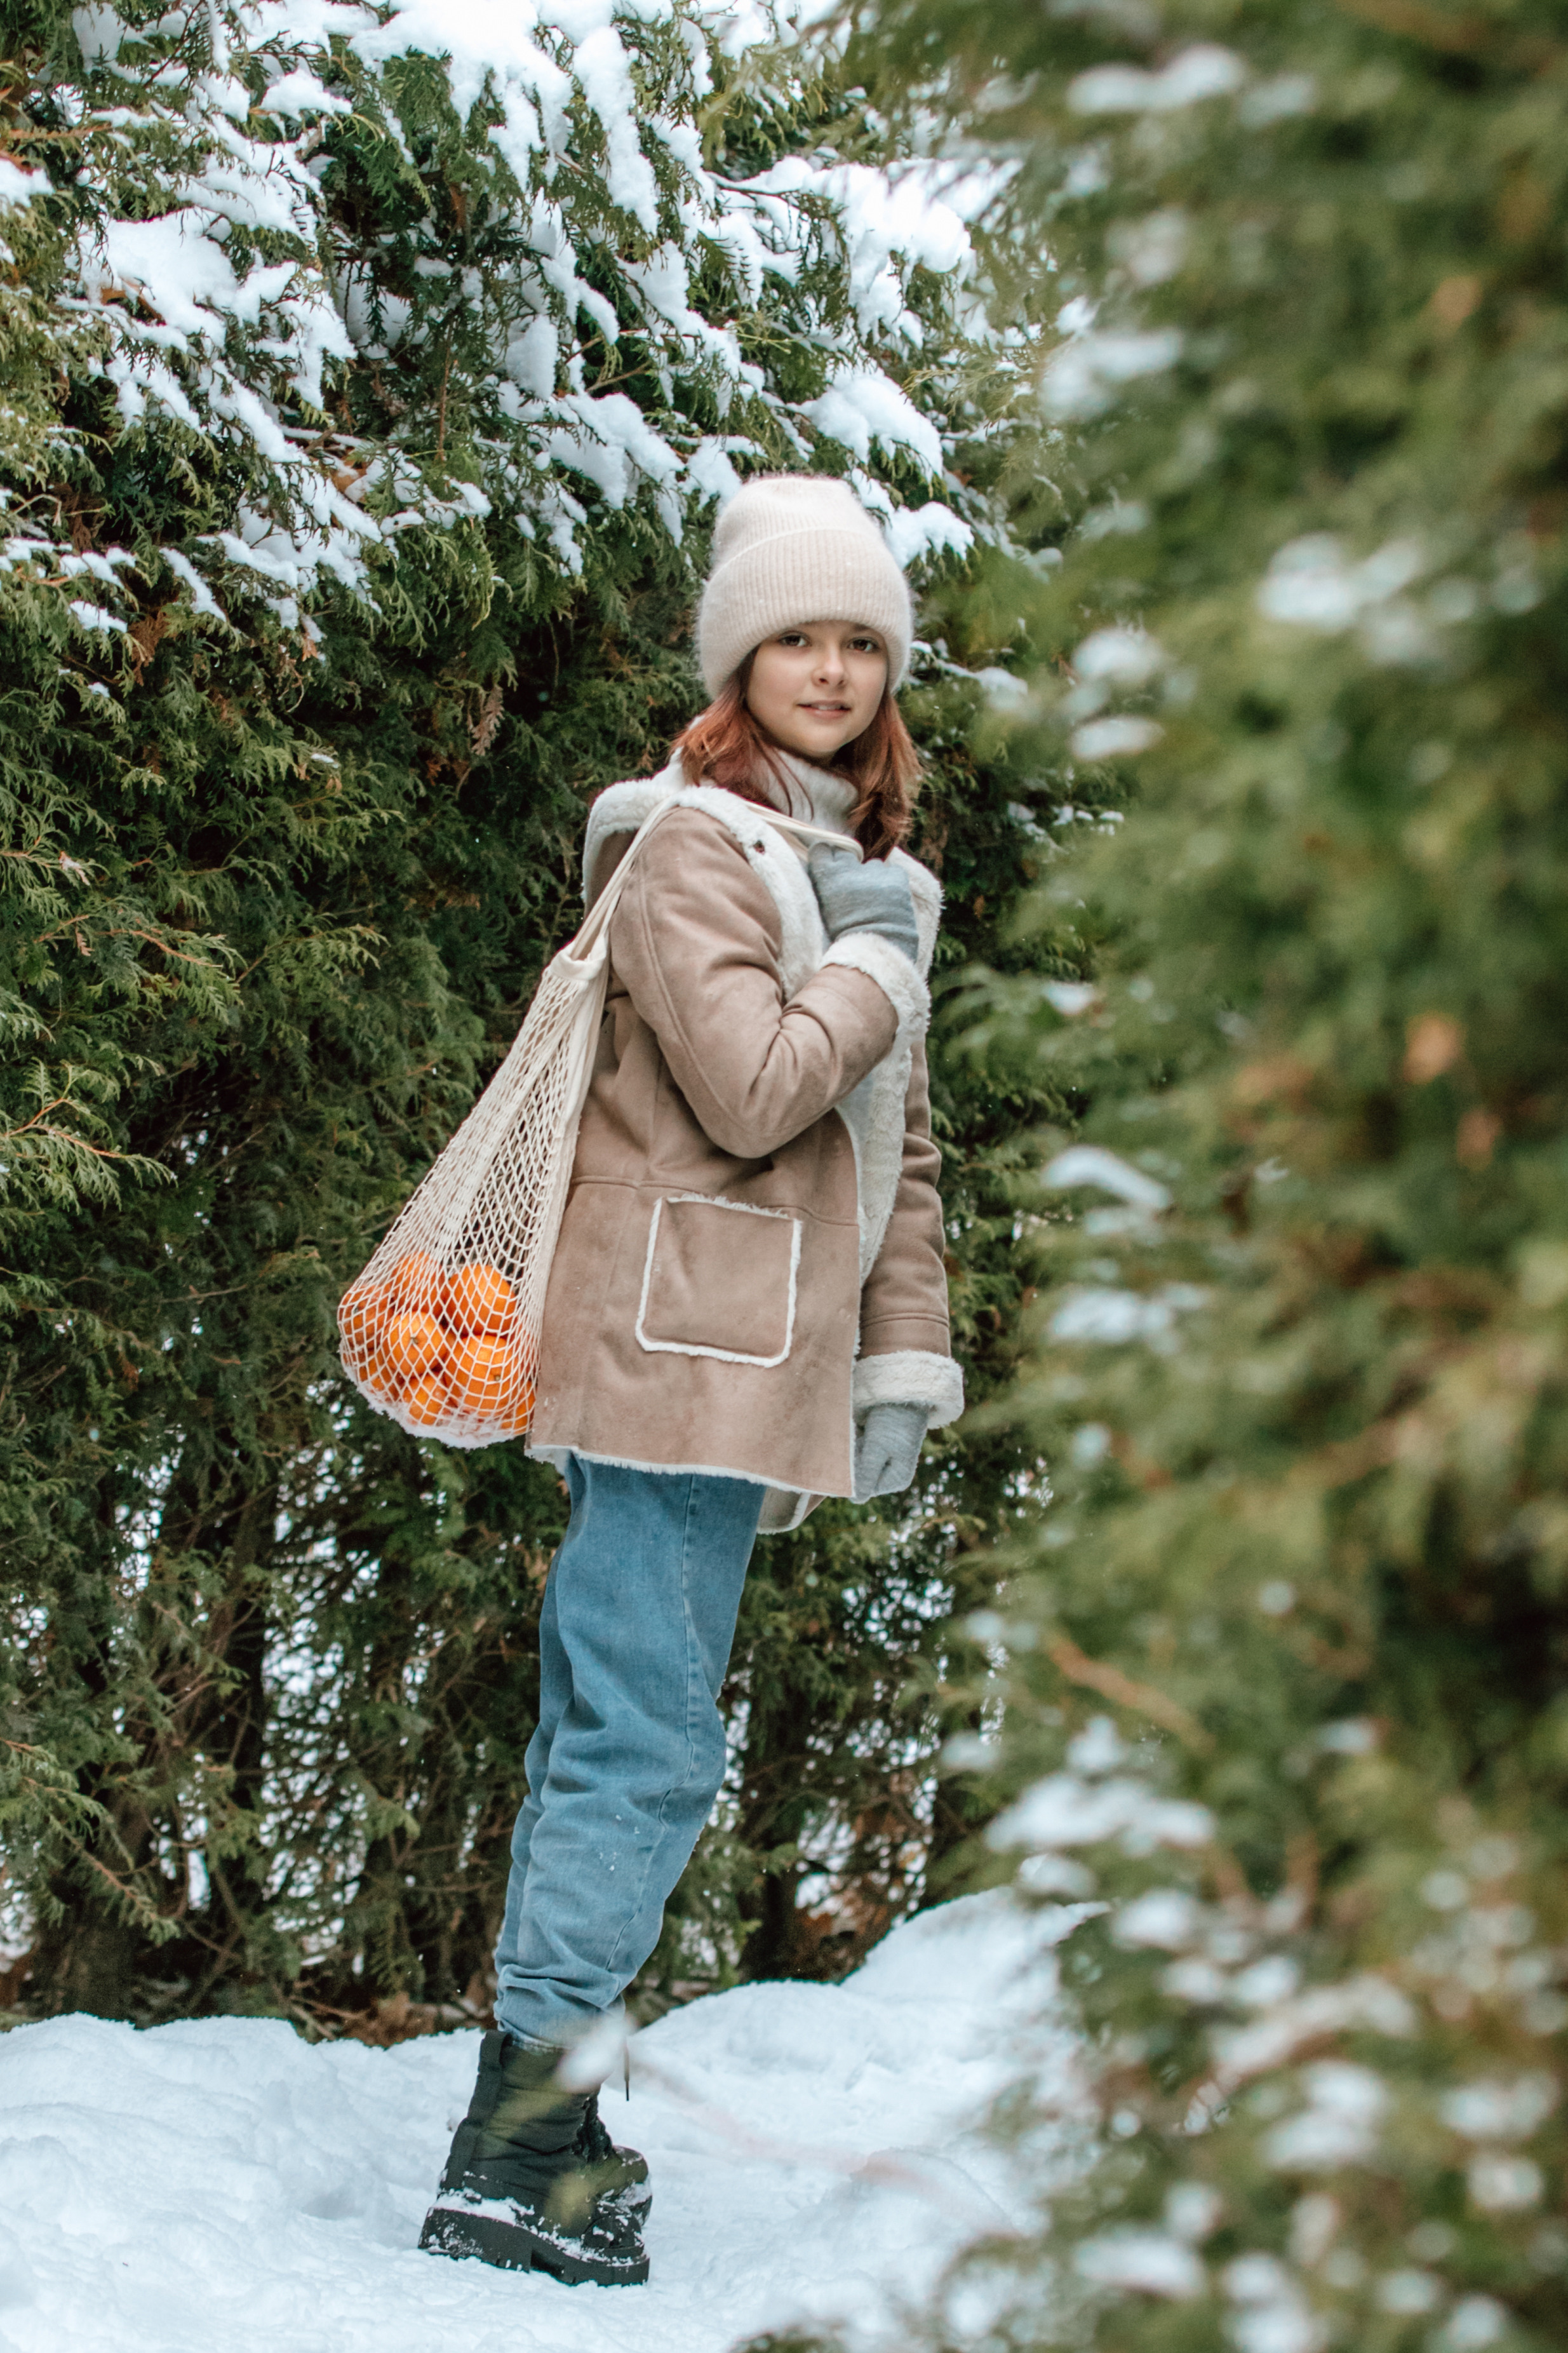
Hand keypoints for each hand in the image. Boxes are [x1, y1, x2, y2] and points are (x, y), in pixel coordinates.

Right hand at [807, 844, 919, 964]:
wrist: (876, 949)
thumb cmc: (845, 937)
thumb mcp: (825, 912)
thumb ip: (825, 890)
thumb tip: (826, 880)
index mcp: (827, 877)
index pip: (821, 850)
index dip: (825, 858)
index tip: (828, 866)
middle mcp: (850, 868)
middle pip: (847, 856)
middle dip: (848, 868)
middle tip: (852, 889)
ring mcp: (875, 871)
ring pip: (872, 866)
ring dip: (871, 877)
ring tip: (874, 899)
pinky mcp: (897, 877)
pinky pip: (893, 872)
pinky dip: (891, 881)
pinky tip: (890, 898)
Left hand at [852, 1400, 926, 1501]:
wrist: (905, 1393)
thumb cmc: (893, 1421)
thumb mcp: (877, 1448)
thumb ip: (866, 1474)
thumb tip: (855, 1501)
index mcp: (897, 1479)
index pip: (864, 1487)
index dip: (854, 1473)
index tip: (853, 1452)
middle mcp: (893, 1474)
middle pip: (862, 1476)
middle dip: (854, 1461)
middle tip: (857, 1439)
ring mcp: (887, 1461)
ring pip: (860, 1463)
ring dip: (854, 1450)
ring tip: (860, 1433)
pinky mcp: (881, 1448)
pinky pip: (863, 1452)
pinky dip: (857, 1443)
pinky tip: (860, 1431)